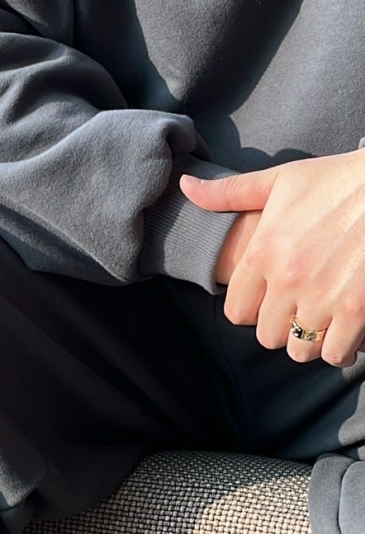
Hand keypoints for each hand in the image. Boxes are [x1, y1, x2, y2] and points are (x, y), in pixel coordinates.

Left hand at [180, 150, 364, 366]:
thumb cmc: (337, 179)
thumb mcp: (281, 180)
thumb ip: (230, 192)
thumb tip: (185, 187)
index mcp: (263, 251)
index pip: (237, 311)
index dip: (254, 309)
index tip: (271, 299)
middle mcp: (287, 279)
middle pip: (268, 336)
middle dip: (283, 327)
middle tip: (300, 311)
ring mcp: (323, 297)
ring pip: (300, 349)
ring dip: (311, 341)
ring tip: (323, 322)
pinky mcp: (357, 310)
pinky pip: (335, 354)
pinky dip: (341, 348)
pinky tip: (347, 331)